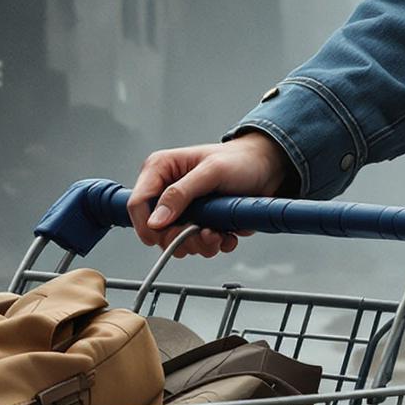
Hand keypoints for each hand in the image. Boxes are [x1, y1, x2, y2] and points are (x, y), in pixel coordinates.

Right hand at [128, 135, 290, 258]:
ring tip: (219, 234)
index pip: (137, 205)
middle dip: (182, 239)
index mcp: (160, 170)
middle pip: (156, 231)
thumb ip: (181, 194)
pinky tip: (227, 234)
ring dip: (200, 244)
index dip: (148, 226)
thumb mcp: (211, 172)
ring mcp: (182, 209)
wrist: (267, 168)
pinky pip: (197, 245)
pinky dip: (213, 245)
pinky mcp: (198, 222)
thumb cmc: (240, 160)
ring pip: (177, 242)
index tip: (168, 237)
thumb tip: (155, 220)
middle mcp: (166, 191)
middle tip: (205, 233)